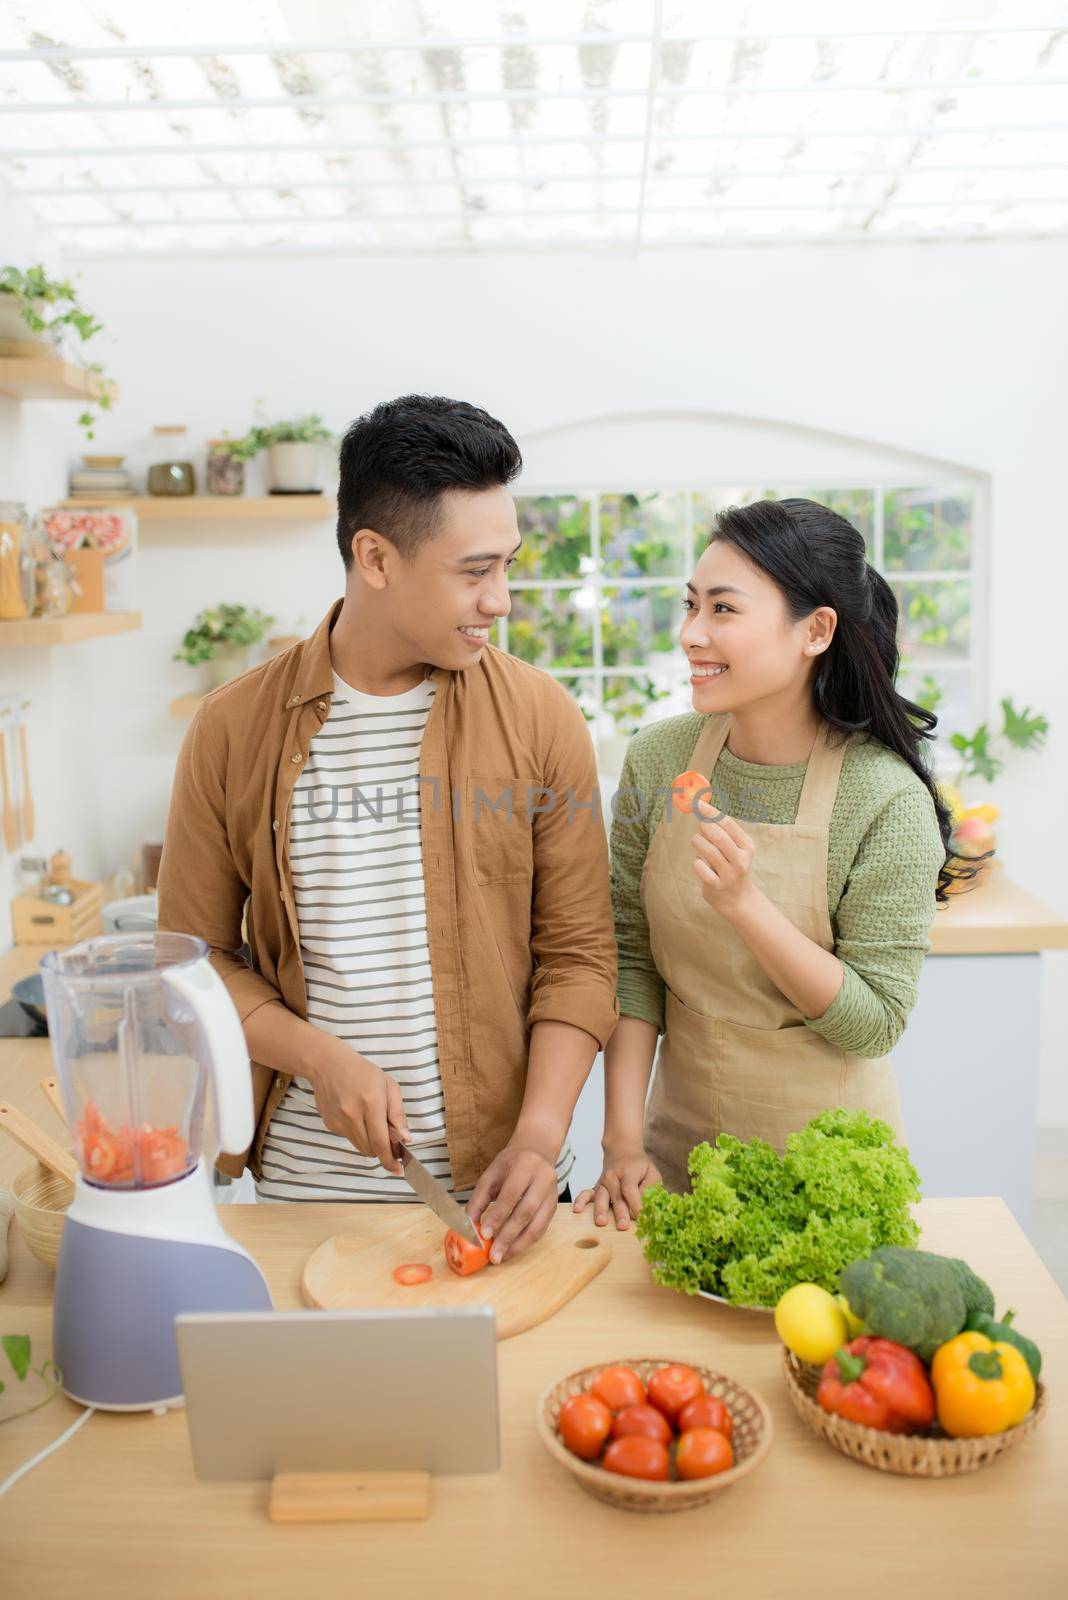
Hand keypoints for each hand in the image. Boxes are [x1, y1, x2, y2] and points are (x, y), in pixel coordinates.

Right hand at [304, 1040, 409, 1173]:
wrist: (328, 1064)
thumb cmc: (362, 1072)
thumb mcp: (389, 1086)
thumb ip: (398, 1114)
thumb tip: (405, 1138)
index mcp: (370, 1103)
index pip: (380, 1142)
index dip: (390, 1160)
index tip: (399, 1170)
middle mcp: (352, 1115)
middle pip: (370, 1149)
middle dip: (383, 1149)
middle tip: (390, 1138)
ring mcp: (338, 1121)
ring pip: (360, 1146)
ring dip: (370, 1142)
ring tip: (371, 1120)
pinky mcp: (329, 1124)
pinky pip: (349, 1138)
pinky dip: (358, 1133)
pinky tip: (356, 1114)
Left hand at [467, 1142, 559, 1263]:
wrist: (536, 1151)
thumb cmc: (511, 1163)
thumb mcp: (491, 1174)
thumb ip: (479, 1198)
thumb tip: (469, 1225)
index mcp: (526, 1165)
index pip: (511, 1194)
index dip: (498, 1216)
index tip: (485, 1235)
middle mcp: (544, 1178)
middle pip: (526, 1212)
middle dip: (508, 1237)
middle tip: (494, 1255)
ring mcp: (552, 1193)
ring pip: (538, 1225)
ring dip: (519, 1245)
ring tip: (502, 1257)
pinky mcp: (554, 1206)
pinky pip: (542, 1228)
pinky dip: (526, 1242)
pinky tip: (513, 1249)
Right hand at [572, 1145, 661, 1228]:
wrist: (622, 1150)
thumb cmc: (639, 1166)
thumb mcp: (651, 1173)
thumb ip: (650, 1189)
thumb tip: (646, 1207)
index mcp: (628, 1172)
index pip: (630, 1189)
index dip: (636, 1204)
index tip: (642, 1217)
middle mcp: (613, 1177)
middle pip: (616, 1196)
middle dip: (620, 1212)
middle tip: (623, 1226)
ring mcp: (603, 1182)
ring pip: (601, 1197)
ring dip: (600, 1210)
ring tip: (601, 1222)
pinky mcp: (596, 1188)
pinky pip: (587, 1193)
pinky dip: (581, 1201)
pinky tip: (577, 1210)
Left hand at [690, 805, 757, 916]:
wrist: (738, 899)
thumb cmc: (732, 866)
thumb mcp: (734, 849)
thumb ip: (722, 831)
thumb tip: (702, 809)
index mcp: (747, 847)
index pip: (728, 824)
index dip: (711, 812)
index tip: (697, 803)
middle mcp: (741, 860)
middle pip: (718, 836)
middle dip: (704, 827)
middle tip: (700, 826)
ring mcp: (729, 875)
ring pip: (708, 850)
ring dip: (698, 842)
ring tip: (698, 842)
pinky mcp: (716, 886)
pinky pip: (700, 867)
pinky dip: (697, 861)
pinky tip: (700, 863)